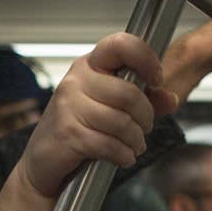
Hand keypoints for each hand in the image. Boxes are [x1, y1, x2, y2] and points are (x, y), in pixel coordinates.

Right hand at [18, 32, 173, 201]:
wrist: (41, 165)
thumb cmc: (74, 132)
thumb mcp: (109, 110)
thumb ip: (143, 101)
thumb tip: (170, 99)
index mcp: (88, 67)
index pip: (120, 45)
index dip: (145, 59)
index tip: (155, 79)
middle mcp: (76, 81)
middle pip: (128, 93)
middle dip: (145, 116)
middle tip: (144, 128)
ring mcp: (69, 106)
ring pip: (121, 121)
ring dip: (135, 140)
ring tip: (133, 146)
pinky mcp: (67, 133)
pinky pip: (109, 144)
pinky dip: (123, 155)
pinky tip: (122, 157)